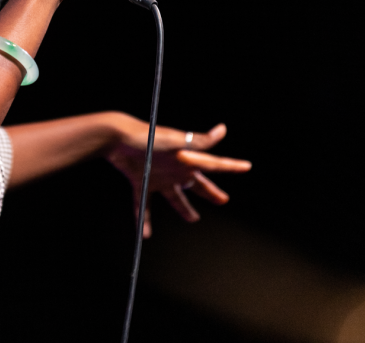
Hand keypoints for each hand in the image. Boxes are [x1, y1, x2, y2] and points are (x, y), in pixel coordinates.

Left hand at [105, 114, 250, 235]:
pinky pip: (143, 204)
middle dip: (210, 192)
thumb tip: (222, 130)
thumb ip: (199, 140)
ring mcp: (158, 176)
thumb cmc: (147, 136)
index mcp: (186, 159)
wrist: (117, 138)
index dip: (231, 166)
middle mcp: (175, 168)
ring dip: (183, 208)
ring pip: (174, 197)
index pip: (214, 164)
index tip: (247, 166)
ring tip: (192, 218)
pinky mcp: (141, 181)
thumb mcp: (175, 140)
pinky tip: (146, 234)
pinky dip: (144, 219)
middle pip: (197, 184)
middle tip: (223, 200)